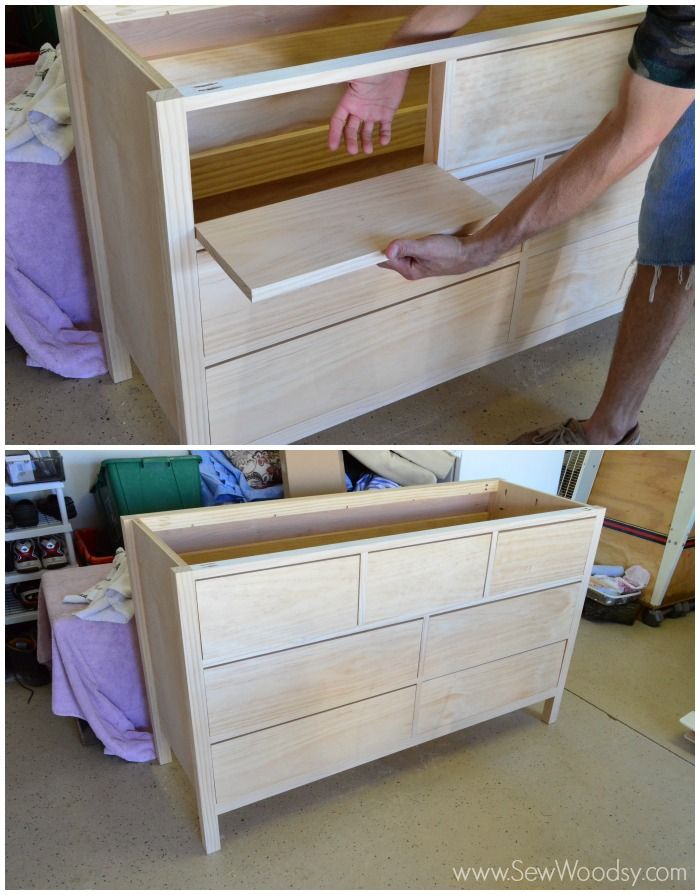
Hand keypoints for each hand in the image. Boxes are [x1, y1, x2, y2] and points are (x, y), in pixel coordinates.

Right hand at [328, 70, 408, 154]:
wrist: (394, 64)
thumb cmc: (374, 66)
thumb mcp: (356, 73)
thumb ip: (342, 79)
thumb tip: (324, 77)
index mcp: (349, 102)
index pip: (338, 121)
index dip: (334, 134)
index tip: (333, 147)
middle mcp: (359, 110)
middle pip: (351, 130)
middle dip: (351, 141)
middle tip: (353, 151)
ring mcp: (373, 112)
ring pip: (366, 132)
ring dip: (366, 142)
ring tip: (369, 150)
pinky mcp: (386, 113)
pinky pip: (384, 129)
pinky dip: (384, 136)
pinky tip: (384, 141)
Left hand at [379, 233, 499, 280]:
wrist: (472, 253)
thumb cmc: (449, 253)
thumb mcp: (425, 248)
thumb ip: (405, 247)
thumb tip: (386, 250)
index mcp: (408, 270)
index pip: (384, 260)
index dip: (376, 249)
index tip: (368, 236)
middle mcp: (411, 268)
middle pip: (391, 255)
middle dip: (385, 243)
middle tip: (377, 226)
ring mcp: (419, 261)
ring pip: (402, 250)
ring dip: (398, 240)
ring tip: (390, 225)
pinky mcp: (427, 255)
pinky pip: (411, 246)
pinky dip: (408, 238)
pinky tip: (409, 229)